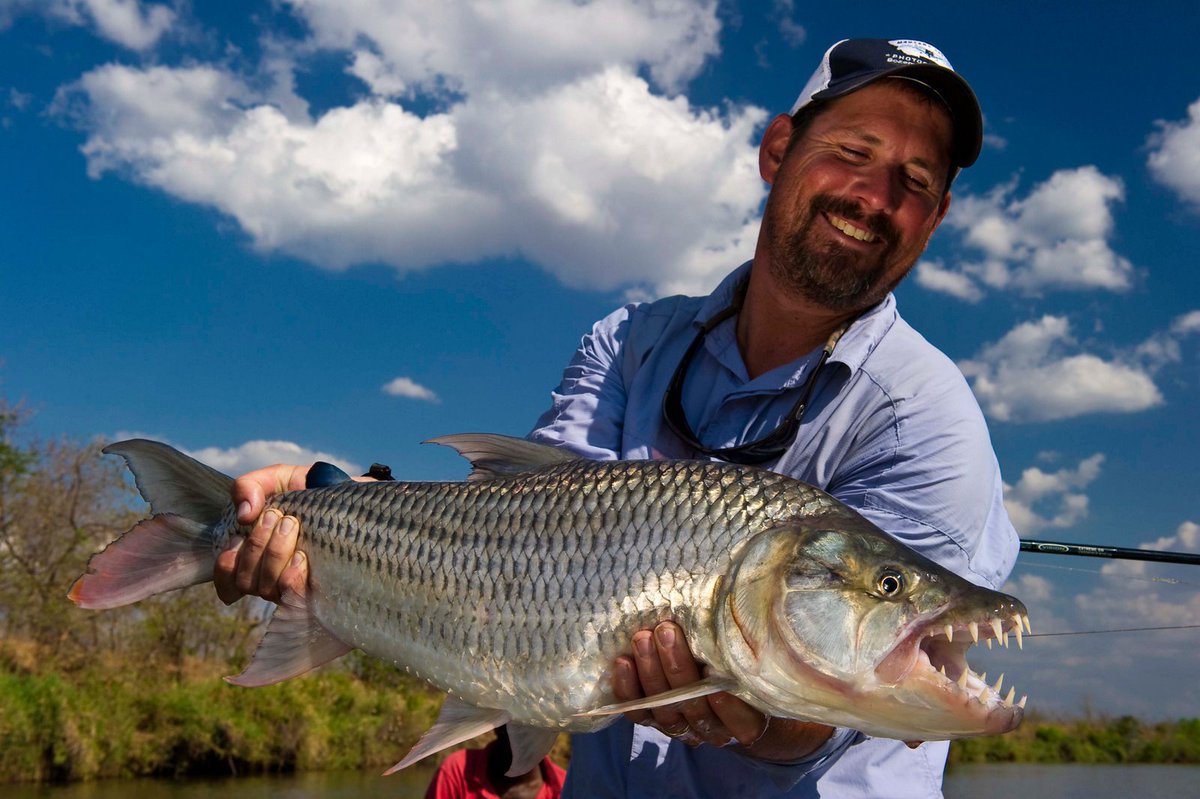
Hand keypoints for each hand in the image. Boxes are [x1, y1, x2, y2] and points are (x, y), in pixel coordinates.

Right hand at [214, 463, 310, 603]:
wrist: (350, 497)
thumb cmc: (307, 490)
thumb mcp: (277, 478)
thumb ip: (249, 487)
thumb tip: (243, 514)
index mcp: (254, 558)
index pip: (227, 586)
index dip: (225, 568)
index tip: (238, 539)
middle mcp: (271, 579)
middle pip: (246, 582)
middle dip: (257, 546)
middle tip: (279, 516)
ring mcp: (293, 587)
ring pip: (267, 589)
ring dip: (274, 555)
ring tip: (292, 526)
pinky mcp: (318, 590)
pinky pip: (294, 597)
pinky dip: (291, 577)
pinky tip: (302, 556)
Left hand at [614, 621, 834, 761]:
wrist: (725, 697)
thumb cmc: (744, 669)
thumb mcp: (754, 662)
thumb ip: (747, 649)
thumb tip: (741, 602)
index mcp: (747, 722)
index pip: (743, 722)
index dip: (729, 707)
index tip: (718, 684)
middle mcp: (712, 730)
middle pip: (694, 708)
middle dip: (677, 669)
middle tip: (666, 631)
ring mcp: (681, 727)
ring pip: (664, 710)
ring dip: (650, 673)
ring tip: (642, 638)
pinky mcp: (655, 721)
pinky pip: (638, 712)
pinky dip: (628, 689)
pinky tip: (622, 662)